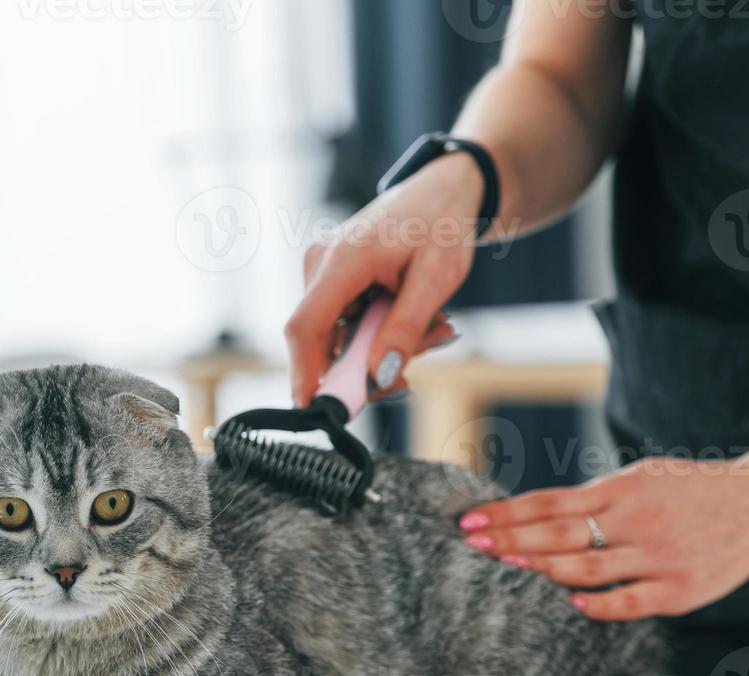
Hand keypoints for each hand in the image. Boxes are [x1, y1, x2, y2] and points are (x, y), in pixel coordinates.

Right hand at [284, 153, 484, 406]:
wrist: (444, 191)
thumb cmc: (442, 226)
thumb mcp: (436, 279)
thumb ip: (405, 330)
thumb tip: (378, 376)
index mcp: (343, 259)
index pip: (306, 327)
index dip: (305, 373)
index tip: (312, 410)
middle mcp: (321, 266)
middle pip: (326, 341)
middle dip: (370, 363)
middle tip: (423, 357)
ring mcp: (324, 274)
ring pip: (342, 338)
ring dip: (385, 346)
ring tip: (436, 326)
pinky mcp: (333, 283)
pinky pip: (349, 326)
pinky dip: (382, 333)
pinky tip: (419, 319)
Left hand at [457, 455, 748, 620]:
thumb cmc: (693, 490)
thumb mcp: (644, 476)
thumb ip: (598, 497)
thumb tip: (542, 513)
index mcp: (624, 489)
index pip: (549, 503)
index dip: (506, 512)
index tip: (469, 521)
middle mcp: (636, 521)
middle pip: (557, 535)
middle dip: (509, 540)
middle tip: (471, 544)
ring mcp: (657, 558)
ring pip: (585, 569)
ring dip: (541, 570)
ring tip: (507, 567)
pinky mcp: (680, 591)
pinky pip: (627, 602)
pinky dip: (595, 604)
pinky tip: (568, 602)